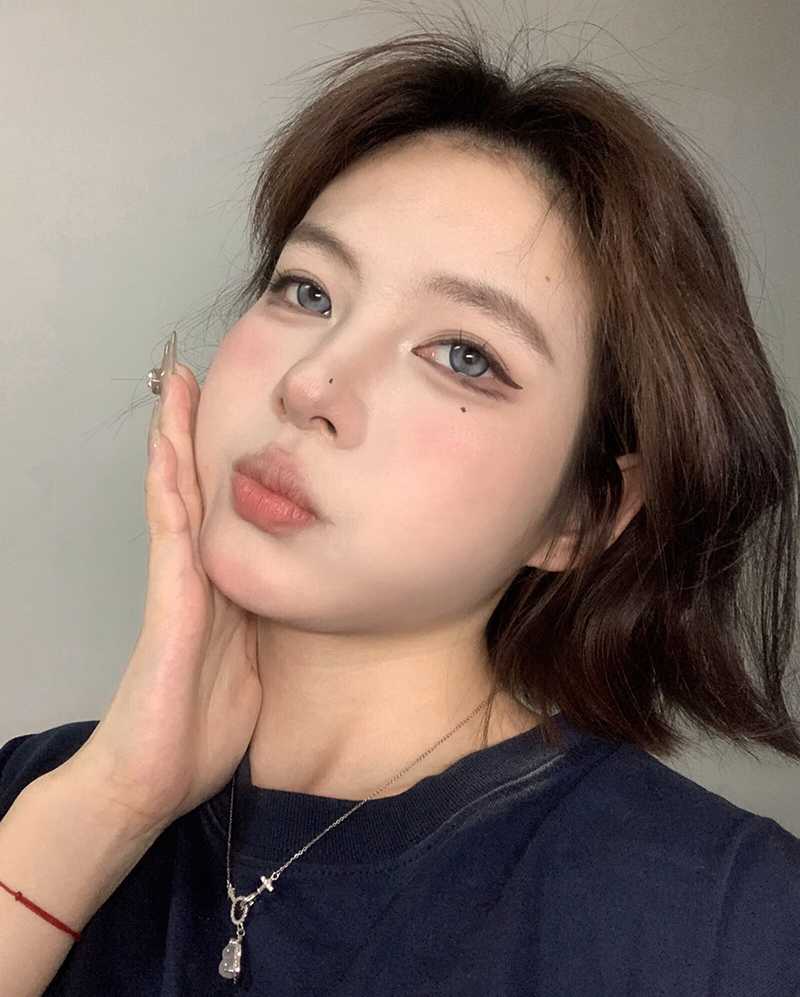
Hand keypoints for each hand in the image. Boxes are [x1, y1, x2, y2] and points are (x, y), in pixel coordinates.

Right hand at [61, 339, 261, 833]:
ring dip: (176, 439)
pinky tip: (169, 446)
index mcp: (221, 588)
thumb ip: (267, 628)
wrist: (152, 782)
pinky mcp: (169, 602)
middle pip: (195, 488)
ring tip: (176, 386)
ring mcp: (178, 585)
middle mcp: (196, 576)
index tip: (238, 415)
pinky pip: (170, 531)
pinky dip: (168, 485)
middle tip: (195, 375)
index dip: (225, 461)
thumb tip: (300, 601)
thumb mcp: (255, 667)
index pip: (223, 509)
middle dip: (193, 432)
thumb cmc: (200, 731)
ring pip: (177, 495)